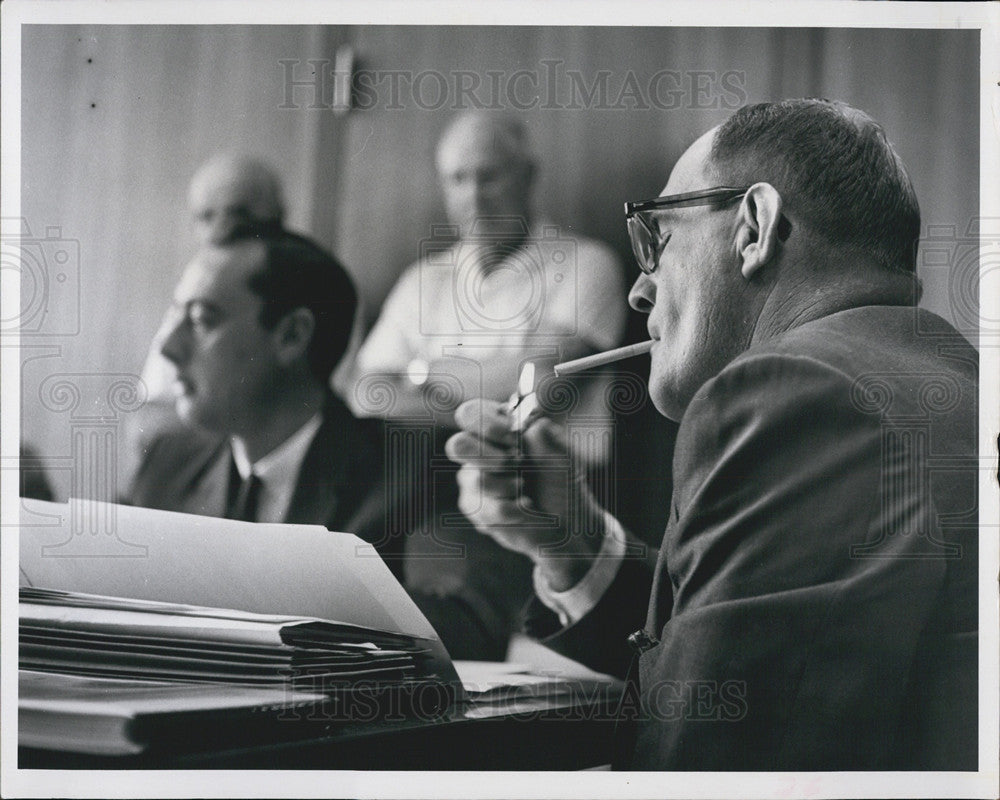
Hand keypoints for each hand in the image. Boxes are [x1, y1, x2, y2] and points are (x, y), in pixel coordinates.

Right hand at [444, 399, 604, 591]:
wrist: (564, 523)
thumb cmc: (562, 483)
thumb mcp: (563, 458)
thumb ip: (549, 440)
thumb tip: (538, 424)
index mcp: (498, 426)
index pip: (471, 414)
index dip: (487, 425)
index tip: (514, 439)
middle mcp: (480, 449)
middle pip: (458, 445)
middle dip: (486, 456)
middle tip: (514, 463)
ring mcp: (472, 478)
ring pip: (476, 480)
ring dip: (510, 487)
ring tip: (526, 490)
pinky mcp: (473, 506)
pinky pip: (483, 509)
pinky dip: (512, 512)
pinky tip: (523, 510)